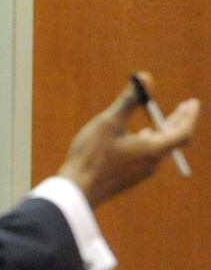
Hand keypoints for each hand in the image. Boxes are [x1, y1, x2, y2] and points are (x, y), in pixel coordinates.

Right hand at [58, 72, 198, 206]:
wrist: (76, 191)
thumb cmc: (92, 155)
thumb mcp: (109, 123)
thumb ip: (129, 100)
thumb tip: (145, 77)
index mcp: (152, 149)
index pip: (183, 132)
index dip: (189, 116)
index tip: (192, 103)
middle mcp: (152, 162)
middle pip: (173, 140)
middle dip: (179, 121)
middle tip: (184, 107)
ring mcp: (140, 172)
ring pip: (160, 149)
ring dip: (164, 132)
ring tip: (162, 122)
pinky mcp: (128, 178)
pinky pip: (147, 157)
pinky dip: (150, 142)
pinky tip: (138, 139)